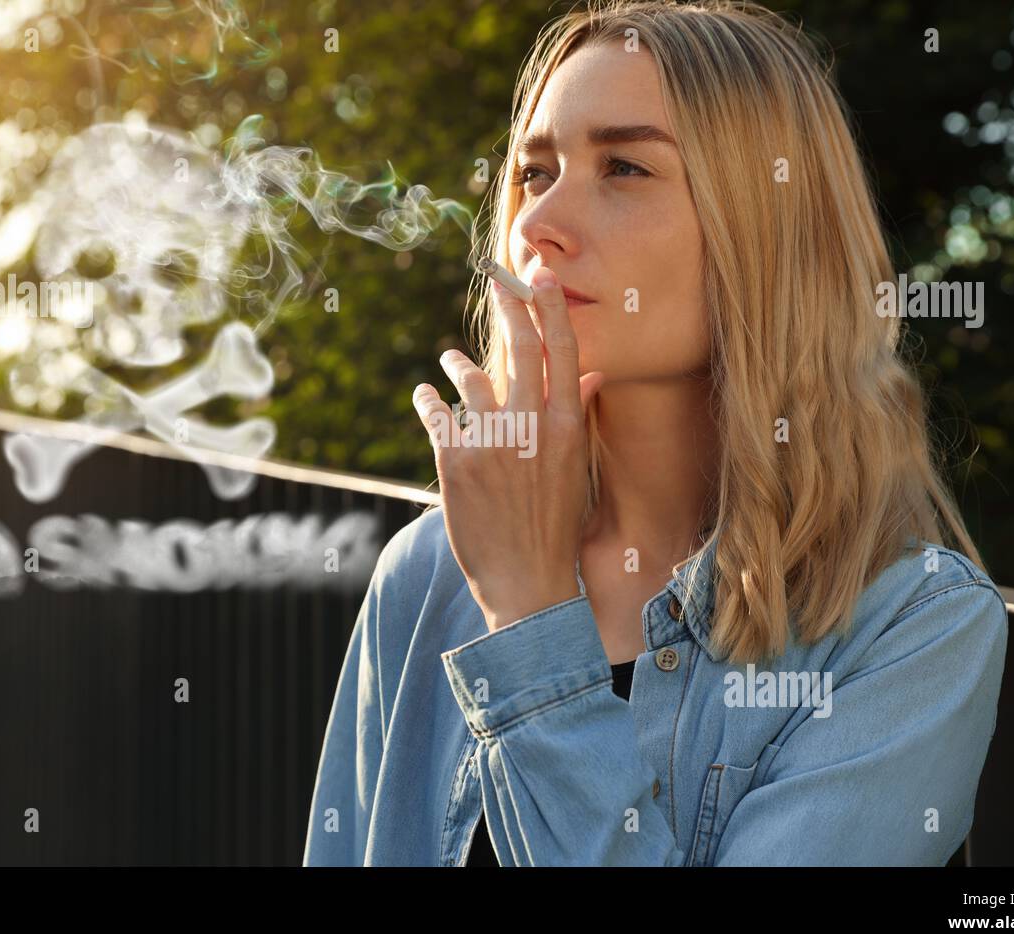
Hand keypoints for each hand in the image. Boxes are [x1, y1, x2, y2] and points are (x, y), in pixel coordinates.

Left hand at [412, 265, 604, 631]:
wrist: (527, 580)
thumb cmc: (555, 525)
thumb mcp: (575, 470)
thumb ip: (577, 417)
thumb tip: (589, 375)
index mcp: (566, 426)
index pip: (562, 350)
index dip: (549, 306)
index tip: (538, 273)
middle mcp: (531, 426)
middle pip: (518, 348)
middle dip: (507, 307)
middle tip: (497, 281)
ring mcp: (492, 442)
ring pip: (471, 378)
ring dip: (457, 363)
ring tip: (448, 360)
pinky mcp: (455, 461)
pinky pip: (437, 413)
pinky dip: (428, 399)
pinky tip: (425, 395)